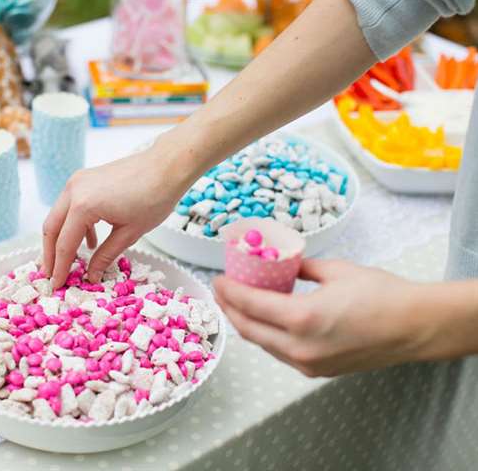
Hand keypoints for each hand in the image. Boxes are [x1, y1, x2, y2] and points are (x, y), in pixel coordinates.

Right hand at [42, 142, 191, 287]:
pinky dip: (74, 224)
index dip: (60, 268)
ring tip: (67, 261)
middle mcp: (74, 191)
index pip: (65, 244)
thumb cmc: (153, 198)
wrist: (166, 167)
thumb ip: (105, 256)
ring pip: (59, 215)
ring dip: (61, 238)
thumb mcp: (129, 234)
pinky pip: (71, 205)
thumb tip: (91, 276)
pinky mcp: (85, 179)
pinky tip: (89, 242)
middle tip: (51, 275)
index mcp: (83, 206)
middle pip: (52, 228)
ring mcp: (77, 181)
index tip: (56, 285)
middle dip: (50, 254)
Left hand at [212, 259, 434, 376]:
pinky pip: (280, 353)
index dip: (228, 292)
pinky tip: (265, 320)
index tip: (217, 280)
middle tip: (221, 292)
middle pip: (249, 329)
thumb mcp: (335, 270)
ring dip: (246, 324)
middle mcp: (300, 347)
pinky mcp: (317, 371)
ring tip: (237, 304)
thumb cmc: (381, 295)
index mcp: (302, 318)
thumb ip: (301, 268)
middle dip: (229, 309)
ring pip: (263, 344)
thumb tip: (282, 262)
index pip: (250, 305)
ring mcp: (307, 364)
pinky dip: (267, 336)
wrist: (416, 327)